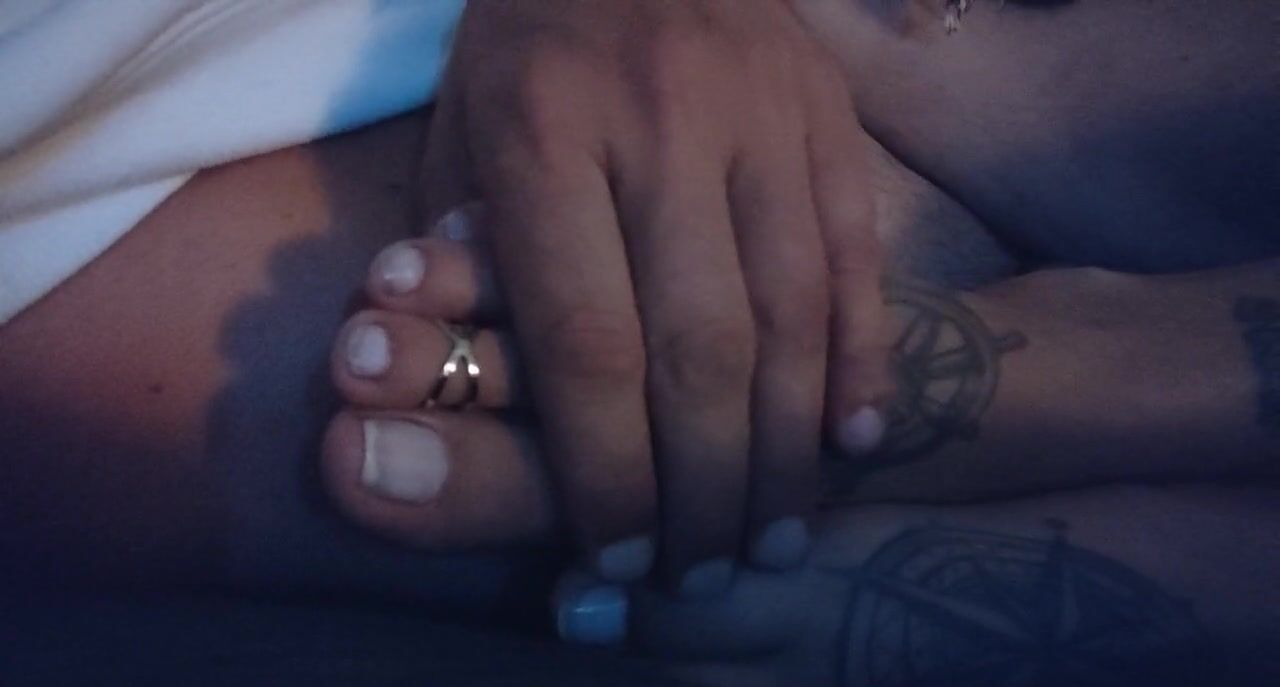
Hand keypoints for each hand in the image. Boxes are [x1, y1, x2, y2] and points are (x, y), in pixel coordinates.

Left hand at [416, 0, 890, 591]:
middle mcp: (664, 125)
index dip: (609, 468)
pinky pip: (858, 251)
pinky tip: (848, 440)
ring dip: (786, 446)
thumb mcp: (458, 134)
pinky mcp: (829, 112)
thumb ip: (476, 263)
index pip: (589, 340)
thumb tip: (521, 399)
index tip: (619, 551)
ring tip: (775, 535)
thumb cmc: (524, 39)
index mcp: (544, 133)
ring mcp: (765, 113)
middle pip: (703, 347)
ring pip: (794, 312)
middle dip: (704, 485)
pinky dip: (858, 356)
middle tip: (703, 568)